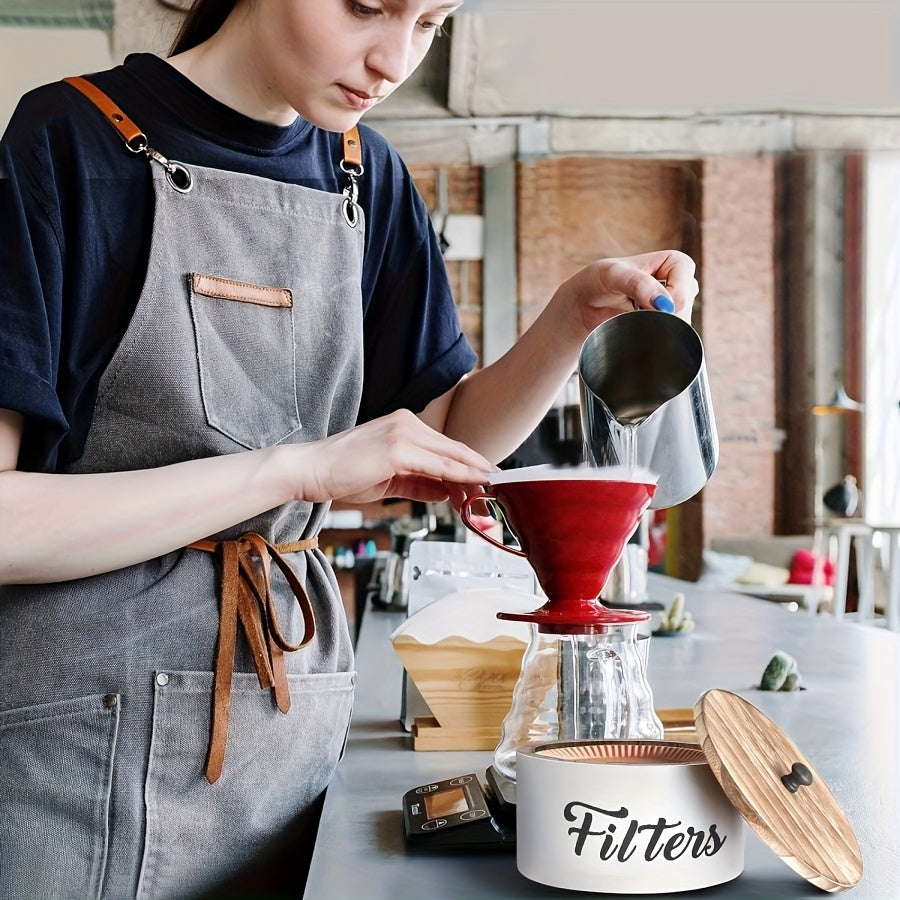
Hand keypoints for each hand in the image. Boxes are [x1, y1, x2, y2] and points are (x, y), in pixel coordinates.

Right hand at [292, 409, 495, 505]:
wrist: (312, 471)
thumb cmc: (342, 474)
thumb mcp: (389, 479)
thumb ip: (419, 483)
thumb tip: (446, 491)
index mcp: (403, 425)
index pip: (445, 446)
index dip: (470, 463)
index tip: (488, 478)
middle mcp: (407, 423)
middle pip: (454, 449)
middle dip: (478, 469)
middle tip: (500, 485)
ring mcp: (403, 433)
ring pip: (451, 456)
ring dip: (473, 475)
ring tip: (491, 491)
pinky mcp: (398, 449)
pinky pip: (438, 466)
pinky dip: (460, 476)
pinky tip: (475, 484)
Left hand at [561, 249, 698, 333]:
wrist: (585, 304)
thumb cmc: (599, 280)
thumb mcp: (614, 274)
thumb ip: (639, 284)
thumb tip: (665, 304)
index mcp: (674, 262)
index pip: (687, 285)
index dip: (673, 298)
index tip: (650, 305)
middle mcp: (678, 284)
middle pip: (685, 307)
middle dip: (664, 315)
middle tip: (637, 313)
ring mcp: (672, 306)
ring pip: (680, 324)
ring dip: (658, 326)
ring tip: (633, 317)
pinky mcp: (664, 325)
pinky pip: (671, 336)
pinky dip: (656, 336)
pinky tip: (638, 329)